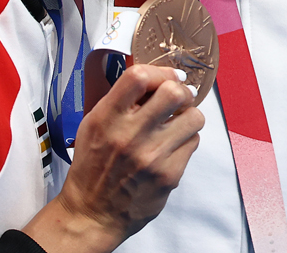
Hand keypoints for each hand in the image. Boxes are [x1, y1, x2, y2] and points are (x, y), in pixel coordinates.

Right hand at [22, 64, 204, 252]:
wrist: (93, 214)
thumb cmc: (93, 166)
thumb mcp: (94, 126)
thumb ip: (121, 101)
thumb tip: (157, 78)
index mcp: (106, 119)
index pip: (138, 77)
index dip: (159, 72)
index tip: (167, 77)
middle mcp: (129, 136)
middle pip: (174, 92)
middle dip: (181, 92)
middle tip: (178, 100)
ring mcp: (151, 156)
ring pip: (193, 117)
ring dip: (188, 117)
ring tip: (177, 125)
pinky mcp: (169, 175)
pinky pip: (193, 142)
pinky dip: (186, 141)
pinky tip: (171, 148)